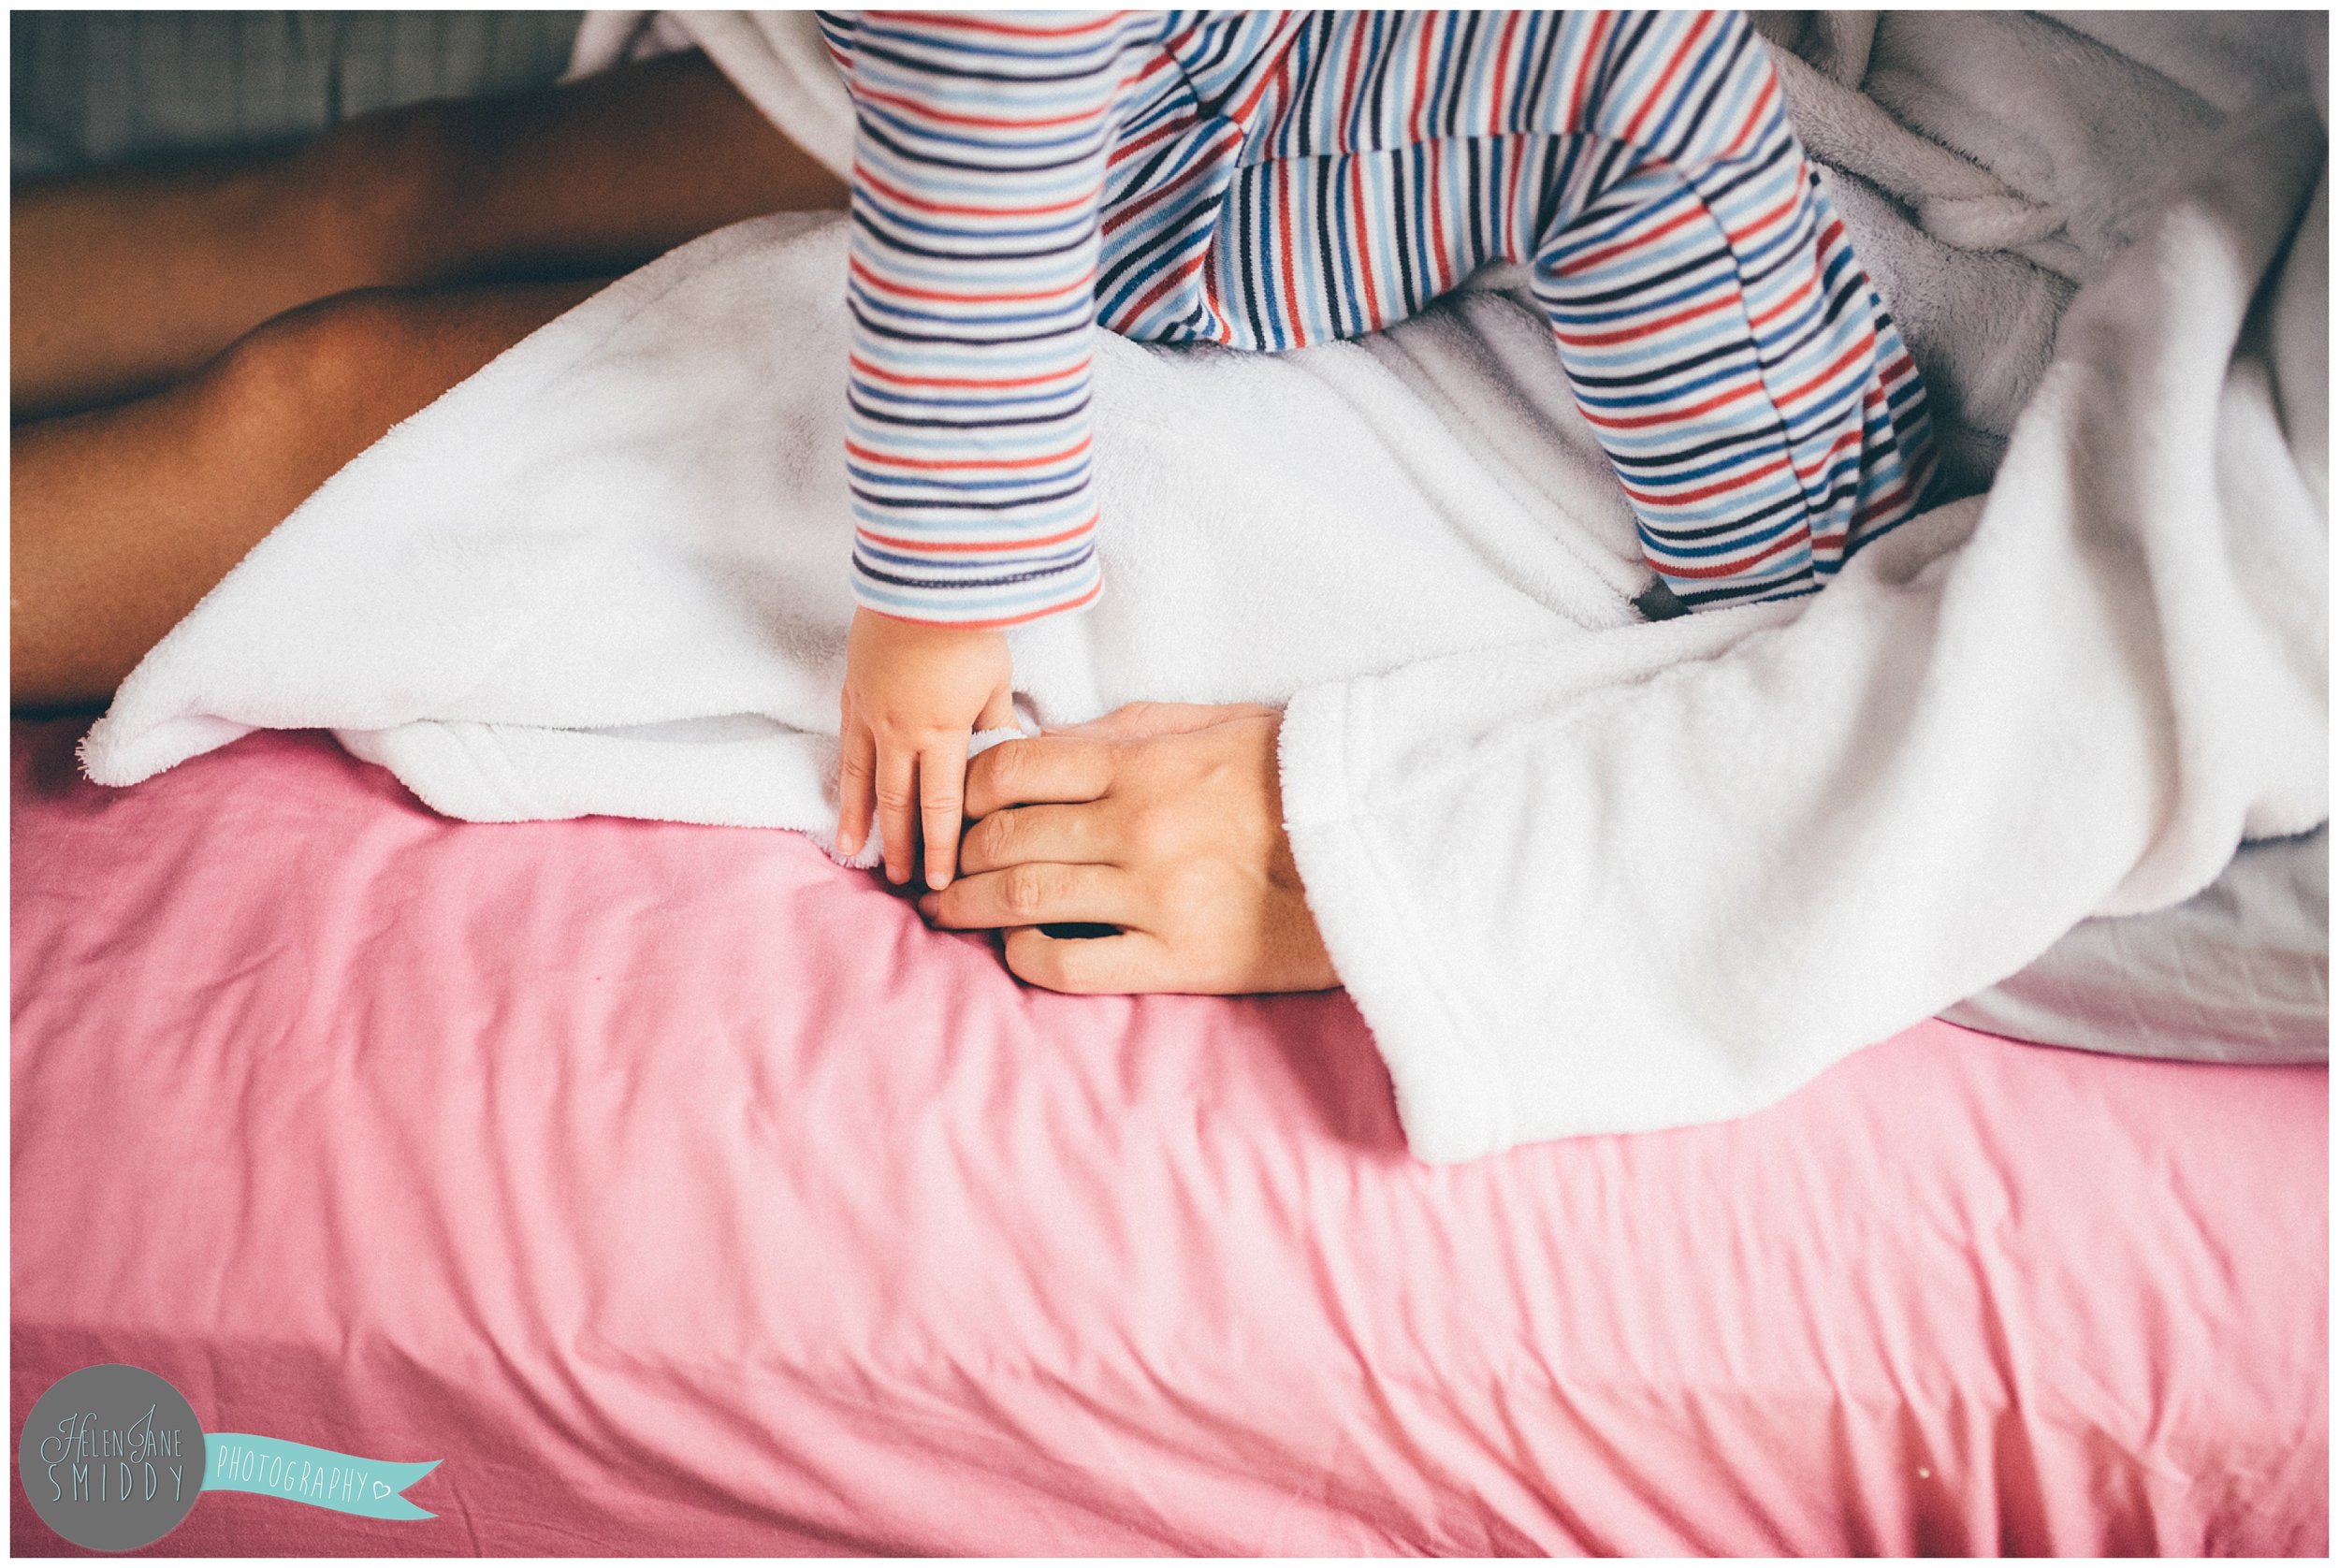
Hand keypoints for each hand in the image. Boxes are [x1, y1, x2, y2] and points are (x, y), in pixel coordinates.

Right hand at [837, 606, 1015, 888]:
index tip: (941, 883)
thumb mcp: (996, 682)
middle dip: (902, 846)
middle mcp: (900, 732)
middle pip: (898, 803)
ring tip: (855, 853)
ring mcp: (870, 712)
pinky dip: (844, 775)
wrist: (921, 575)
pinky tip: (842, 793)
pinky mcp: (853, 691)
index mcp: (942, 733)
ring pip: (862, 780)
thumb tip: (1009, 762)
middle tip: (902, 882)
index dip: (941, 849)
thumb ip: (997, 726)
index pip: (941, 807)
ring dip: (861, 820)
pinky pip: (846, 745)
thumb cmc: (968, 625)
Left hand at [918, 702, 1339, 994]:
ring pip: (1023, 899)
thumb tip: (1047, 743)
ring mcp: (1153, 896)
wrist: (1379, 846)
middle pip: (1003, 838)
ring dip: (968, 907)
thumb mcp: (1210, 724)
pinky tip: (1015, 950)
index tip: (950, 806)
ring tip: (944, 912)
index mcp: (1141, 763)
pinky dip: (1026, 957)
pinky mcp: (1178, 959)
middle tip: (932, 866)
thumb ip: (1125, 732)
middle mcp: (1136, 826)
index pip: (1012, 770)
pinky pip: (1072, 964)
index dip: (964, 791)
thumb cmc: (1293, 778)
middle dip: (953, 853)